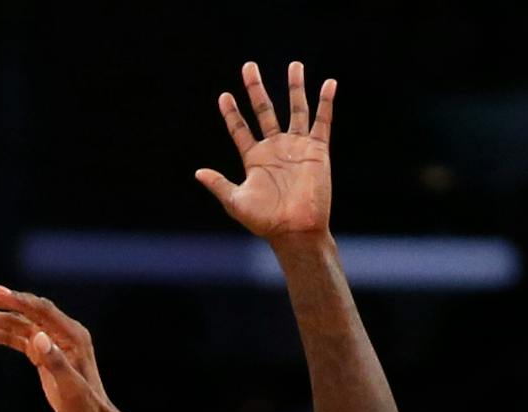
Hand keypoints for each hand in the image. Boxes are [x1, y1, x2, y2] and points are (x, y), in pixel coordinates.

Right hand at [0, 284, 108, 403]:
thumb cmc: (85, 406)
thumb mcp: (71, 388)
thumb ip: (55, 361)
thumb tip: (37, 337)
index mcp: (72, 334)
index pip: (40, 310)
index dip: (17, 300)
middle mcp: (60, 332)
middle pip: (24, 310)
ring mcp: (50, 340)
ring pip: (16, 323)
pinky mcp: (41, 352)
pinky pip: (15, 338)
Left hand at [196, 61, 335, 240]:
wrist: (296, 230)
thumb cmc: (265, 221)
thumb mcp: (236, 202)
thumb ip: (219, 184)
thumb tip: (198, 172)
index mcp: (255, 158)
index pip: (240, 129)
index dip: (231, 113)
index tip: (224, 95)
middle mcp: (275, 148)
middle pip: (264, 110)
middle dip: (256, 88)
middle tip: (249, 66)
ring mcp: (297, 147)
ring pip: (296, 109)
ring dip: (295, 87)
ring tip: (294, 65)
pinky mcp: (317, 150)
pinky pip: (322, 121)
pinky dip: (326, 102)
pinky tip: (329, 84)